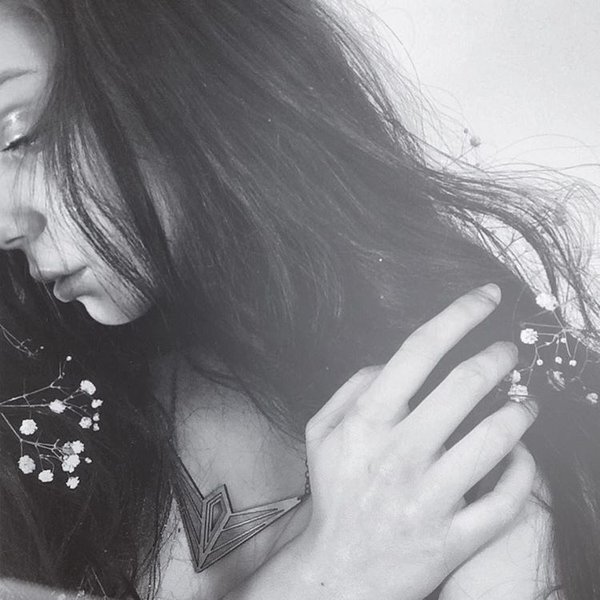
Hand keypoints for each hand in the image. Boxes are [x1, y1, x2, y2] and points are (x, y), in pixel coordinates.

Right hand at [298, 284, 537, 599]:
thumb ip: (352, 387)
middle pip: (467, 384)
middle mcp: (400, 454)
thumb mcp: (320, 432)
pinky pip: (509, 497)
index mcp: (367, 422)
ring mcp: (430, 498)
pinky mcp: (455, 538)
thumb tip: (392, 361)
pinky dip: (525, 469)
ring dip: (521, 410)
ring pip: (498, 438)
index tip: (487, 296)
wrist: (338, 573)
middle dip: (500, 357)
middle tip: (509, 353)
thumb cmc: (333, 494)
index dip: (459, 314)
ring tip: (524, 403)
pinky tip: (519, 455)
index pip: (419, 350)